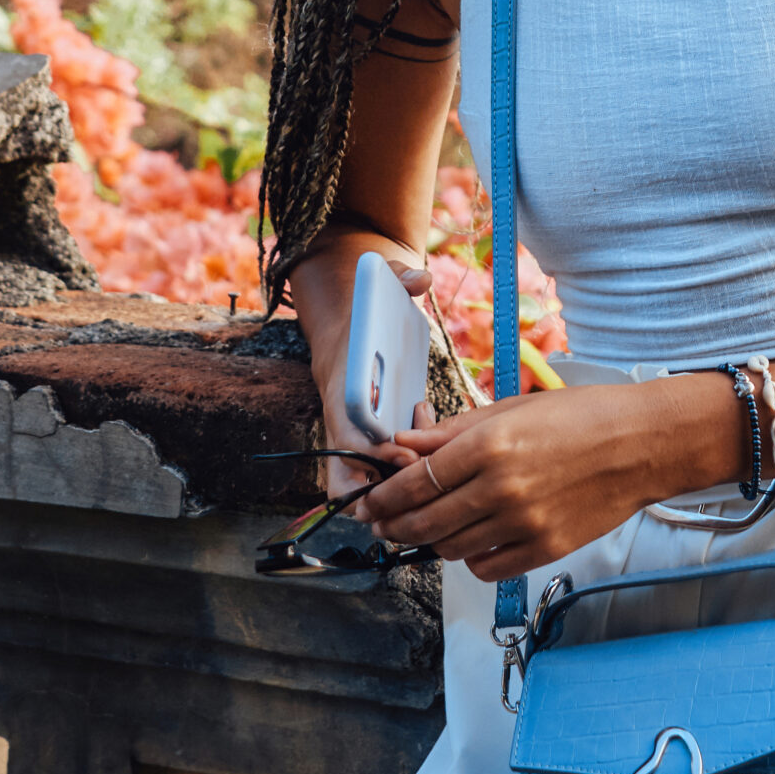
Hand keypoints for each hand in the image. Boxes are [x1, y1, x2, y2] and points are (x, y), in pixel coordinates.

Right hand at [314, 258, 432, 497]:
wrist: (345, 334)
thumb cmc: (365, 317)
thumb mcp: (378, 290)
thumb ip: (400, 279)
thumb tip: (421, 277)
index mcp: (342, 396)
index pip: (348, 442)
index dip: (377, 457)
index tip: (408, 457)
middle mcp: (344, 429)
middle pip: (350, 485)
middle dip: (387, 492)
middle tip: (426, 474)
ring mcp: (355, 446)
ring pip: (365, 496)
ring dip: (401, 488)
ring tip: (432, 456)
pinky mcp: (370, 453)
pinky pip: (381, 484)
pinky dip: (407, 480)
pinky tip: (432, 450)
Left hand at [349, 377, 734, 579]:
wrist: (644, 444)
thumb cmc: (583, 416)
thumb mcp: (513, 408)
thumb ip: (453, 432)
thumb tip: (404, 444)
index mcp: (490, 445)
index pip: (415, 481)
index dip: (384, 496)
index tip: (369, 502)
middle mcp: (501, 488)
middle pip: (424, 521)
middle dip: (393, 524)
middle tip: (383, 523)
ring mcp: (524, 524)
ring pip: (450, 548)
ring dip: (430, 540)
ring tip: (428, 527)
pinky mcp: (544, 549)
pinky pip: (486, 568)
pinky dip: (471, 557)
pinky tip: (473, 539)